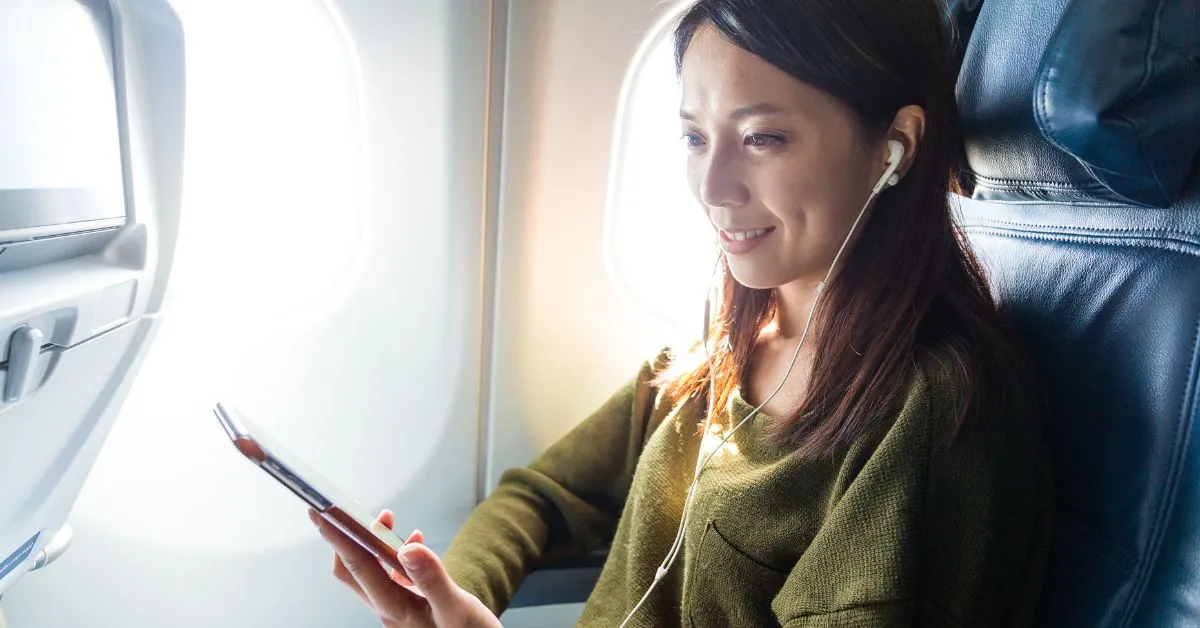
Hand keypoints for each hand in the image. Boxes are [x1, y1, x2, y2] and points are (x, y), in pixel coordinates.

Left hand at [311, 508, 501, 627]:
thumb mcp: (457, 609)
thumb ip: (432, 579)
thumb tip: (408, 548)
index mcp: (395, 609)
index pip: (358, 566)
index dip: (337, 538)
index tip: (321, 513)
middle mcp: (389, 609)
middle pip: (354, 568)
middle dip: (347, 535)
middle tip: (344, 509)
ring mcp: (397, 608)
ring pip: (371, 571)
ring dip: (373, 543)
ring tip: (386, 519)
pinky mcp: (409, 606)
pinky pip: (391, 577)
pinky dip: (396, 554)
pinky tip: (413, 543)